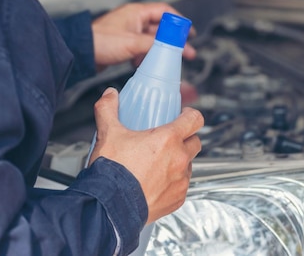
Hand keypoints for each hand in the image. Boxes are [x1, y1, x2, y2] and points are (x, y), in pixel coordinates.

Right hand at [88, 88, 202, 223]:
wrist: (110, 208)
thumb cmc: (112, 172)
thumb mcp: (108, 134)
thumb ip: (108, 110)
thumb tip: (109, 95)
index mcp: (168, 139)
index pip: (195, 119)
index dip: (190, 115)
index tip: (183, 116)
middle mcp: (179, 159)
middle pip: (196, 142)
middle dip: (186, 138)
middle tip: (169, 140)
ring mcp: (180, 181)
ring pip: (189, 165)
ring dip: (179, 161)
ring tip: (159, 163)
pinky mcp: (178, 199)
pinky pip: (182, 186)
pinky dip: (173, 182)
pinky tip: (156, 182)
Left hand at [91, 3, 195, 70]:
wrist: (80, 52)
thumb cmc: (100, 42)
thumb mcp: (132, 43)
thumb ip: (154, 44)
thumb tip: (169, 47)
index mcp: (136, 13)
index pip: (164, 12)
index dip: (178, 22)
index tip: (188, 33)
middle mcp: (133, 20)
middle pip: (160, 29)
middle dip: (173, 42)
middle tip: (185, 52)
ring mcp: (128, 32)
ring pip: (151, 41)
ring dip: (159, 51)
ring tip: (167, 62)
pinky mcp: (123, 44)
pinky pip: (141, 49)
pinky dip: (146, 56)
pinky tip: (146, 64)